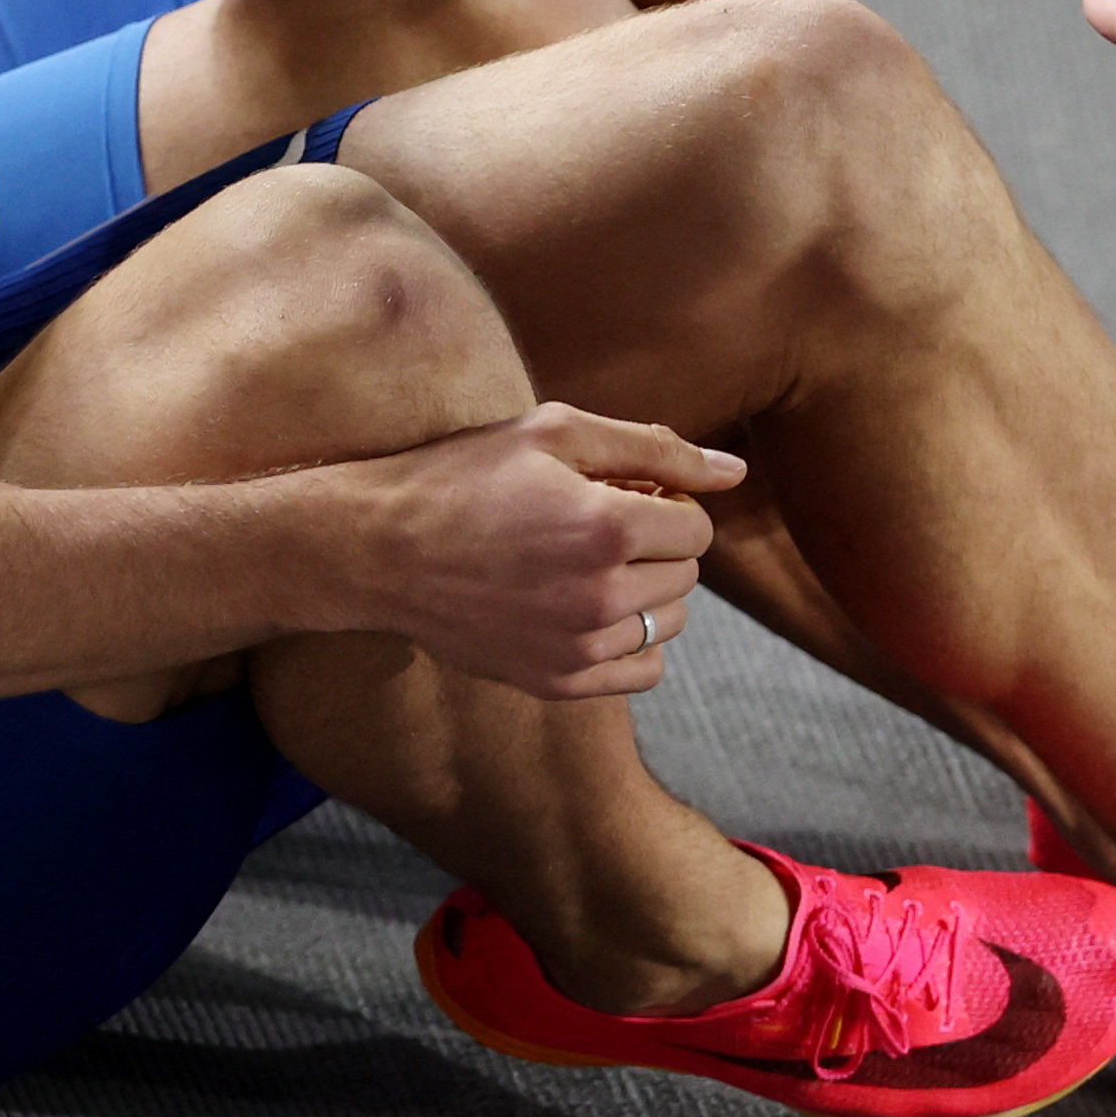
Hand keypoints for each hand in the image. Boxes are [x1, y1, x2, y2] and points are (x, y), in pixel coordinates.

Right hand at [344, 405, 736, 698]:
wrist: (379, 549)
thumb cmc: (465, 476)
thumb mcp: (555, 433)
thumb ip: (655, 448)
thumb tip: (735, 470)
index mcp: (606, 527)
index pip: (697, 527)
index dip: (663, 503)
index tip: (617, 495)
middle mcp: (600, 596)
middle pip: (687, 574)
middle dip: (657, 545)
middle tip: (595, 525)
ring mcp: (578, 648)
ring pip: (669, 623)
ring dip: (646, 591)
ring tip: (588, 567)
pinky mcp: (556, 682)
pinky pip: (642, 672)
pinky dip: (631, 642)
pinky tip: (588, 611)